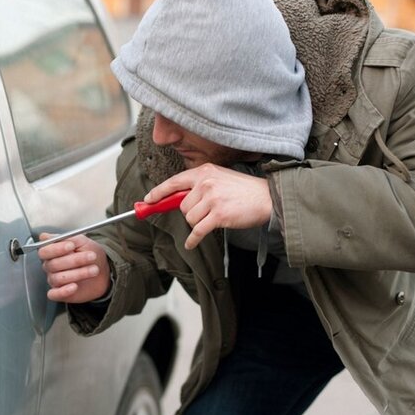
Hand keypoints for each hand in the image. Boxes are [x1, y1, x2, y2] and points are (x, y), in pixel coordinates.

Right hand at [38, 233, 110, 302]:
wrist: (103, 272)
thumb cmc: (91, 255)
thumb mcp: (83, 242)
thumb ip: (67, 238)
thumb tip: (46, 236)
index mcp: (53, 252)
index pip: (44, 251)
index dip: (56, 249)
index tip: (71, 246)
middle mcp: (51, 266)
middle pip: (53, 264)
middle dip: (74, 260)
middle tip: (91, 257)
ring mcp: (55, 280)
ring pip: (57, 278)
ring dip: (77, 274)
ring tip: (93, 270)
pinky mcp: (60, 293)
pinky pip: (54, 294)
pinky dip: (63, 291)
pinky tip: (74, 286)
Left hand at [145, 163, 271, 248]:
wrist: (267, 198)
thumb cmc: (244, 190)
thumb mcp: (220, 178)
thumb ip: (200, 185)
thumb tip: (177, 199)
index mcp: (204, 171)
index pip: (174, 182)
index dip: (159, 192)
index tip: (148, 199)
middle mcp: (206, 183)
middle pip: (181, 205)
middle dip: (190, 213)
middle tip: (206, 213)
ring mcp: (212, 199)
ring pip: (189, 219)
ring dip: (197, 224)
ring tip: (213, 219)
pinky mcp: (218, 215)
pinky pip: (197, 231)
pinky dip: (193, 240)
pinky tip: (191, 243)